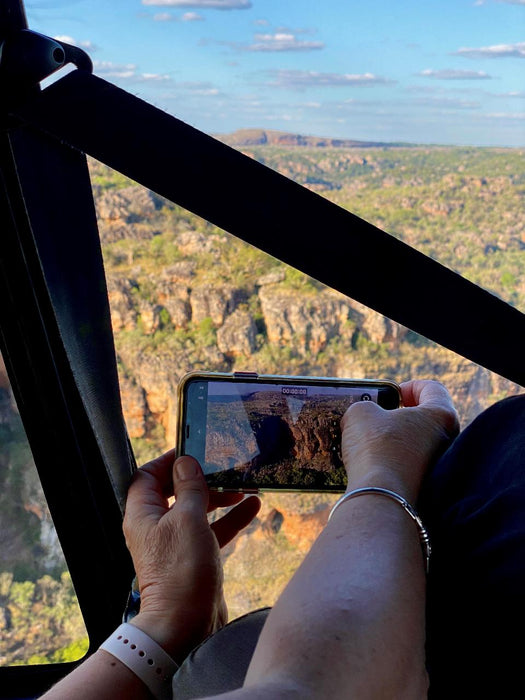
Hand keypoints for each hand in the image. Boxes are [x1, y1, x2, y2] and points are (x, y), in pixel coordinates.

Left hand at [122, 451, 260, 661]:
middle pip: (175, 490)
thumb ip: (189, 487)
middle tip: (223, 468)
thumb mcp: (188, 519)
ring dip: (220, 497)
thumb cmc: (181, 571)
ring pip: (197, 509)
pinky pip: (211, 529)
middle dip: (201, 479)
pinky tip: (252, 508)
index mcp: (143, 514)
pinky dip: (229, 518)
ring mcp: (175, 543)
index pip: (147, 475)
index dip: (167, 461)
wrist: (186, 626)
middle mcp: (156, 526)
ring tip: (244, 487)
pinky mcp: (194, 556)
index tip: (191, 451)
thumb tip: (186, 462)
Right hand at [341, 380, 458, 501]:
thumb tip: (365, 416)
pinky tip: (373, 462)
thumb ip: (365, 406)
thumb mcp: (360, 413)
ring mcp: (440, 466)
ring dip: (397, 439)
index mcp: (441, 415)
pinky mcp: (427, 486)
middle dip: (402, 414)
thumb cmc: (376, 449)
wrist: (381, 498)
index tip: (392, 394)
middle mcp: (448, 440)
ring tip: (370, 440)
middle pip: (427, 417)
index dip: (409, 387)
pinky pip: (411, 465)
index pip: (432, 388)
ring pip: (418, 443)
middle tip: (380, 414)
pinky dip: (395, 460)